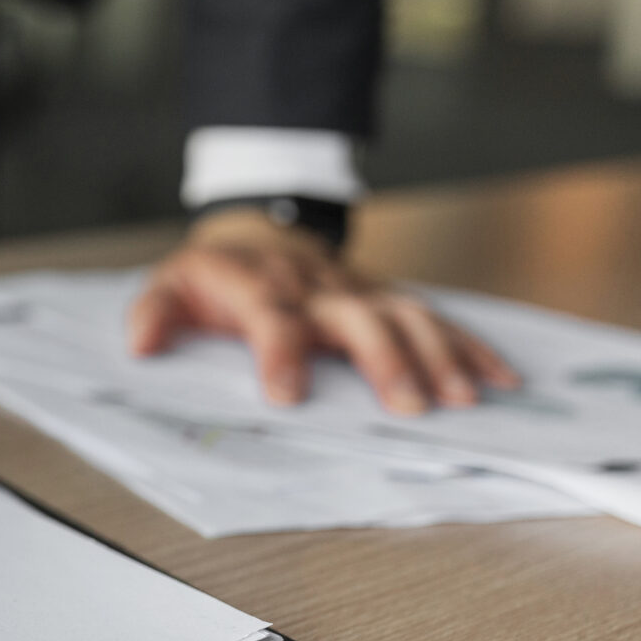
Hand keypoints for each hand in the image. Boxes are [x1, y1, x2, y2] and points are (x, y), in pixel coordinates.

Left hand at [126, 207, 518, 414]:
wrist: (261, 232)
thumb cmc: (217, 276)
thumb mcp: (172, 286)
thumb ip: (154, 314)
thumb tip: (139, 344)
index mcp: (262, 291)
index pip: (272, 321)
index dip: (279, 355)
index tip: (286, 395)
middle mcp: (319, 290)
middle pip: (358, 320)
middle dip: (385, 361)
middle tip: (407, 408)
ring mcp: (361, 292)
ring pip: (408, 317)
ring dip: (438, 356)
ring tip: (463, 399)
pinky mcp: (388, 299)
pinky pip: (436, 318)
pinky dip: (471, 346)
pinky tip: (501, 379)